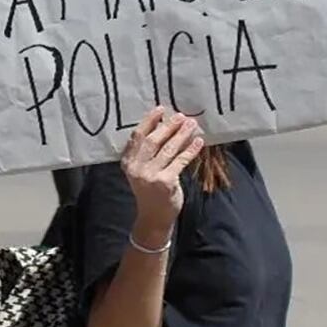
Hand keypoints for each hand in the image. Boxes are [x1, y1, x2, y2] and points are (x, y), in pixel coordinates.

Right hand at [121, 107, 204, 245]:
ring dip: (182, 135)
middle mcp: (137, 168)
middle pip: (153, 140)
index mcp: (128, 162)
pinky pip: (180, 161)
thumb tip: (165, 126)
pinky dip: (190, 150)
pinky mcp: (166, 182)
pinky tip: (198, 142)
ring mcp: (150, 175)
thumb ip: (146, 152)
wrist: (153, 218)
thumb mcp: (141, 170)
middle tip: (181, 116)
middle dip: (168, 126)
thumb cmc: (149, 190)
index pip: (137, 136)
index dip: (149, 121)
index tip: (161, 109)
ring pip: (168, 149)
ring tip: (192, 125)